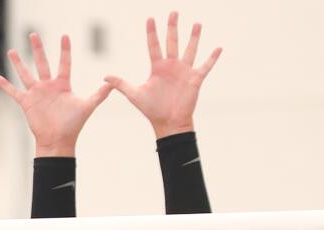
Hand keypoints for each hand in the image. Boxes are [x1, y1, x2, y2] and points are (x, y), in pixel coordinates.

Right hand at [0, 33, 110, 156]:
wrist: (59, 141)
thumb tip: (112, 82)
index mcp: (62, 85)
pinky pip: (14, 92)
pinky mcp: (27, 103)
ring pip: (25, 74)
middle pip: (42, 62)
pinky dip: (5, 86)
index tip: (64, 35)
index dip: (64, 49)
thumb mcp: (87, 106)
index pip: (64, 63)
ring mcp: (36, 94)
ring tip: (11, 51)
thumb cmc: (73, 125)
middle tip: (33, 34)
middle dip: (37, 48)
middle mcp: (48, 86)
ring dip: (18, 63)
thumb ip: (99, 94)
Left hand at [105, 12, 220, 138]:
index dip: (151, 32)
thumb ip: (121, 84)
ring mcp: (184, 71)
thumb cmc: (152, 110)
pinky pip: (205, 66)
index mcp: (157, 68)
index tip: (150, 18)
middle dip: (172, 27)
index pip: (154, 45)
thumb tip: (105, 76)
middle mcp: (171, 66)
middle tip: (173, 12)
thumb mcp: (134, 94)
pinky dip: (212, 58)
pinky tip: (218, 48)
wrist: (167, 123)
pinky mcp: (195, 79)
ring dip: (194, 37)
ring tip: (196, 23)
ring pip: (190, 49)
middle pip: (172, 42)